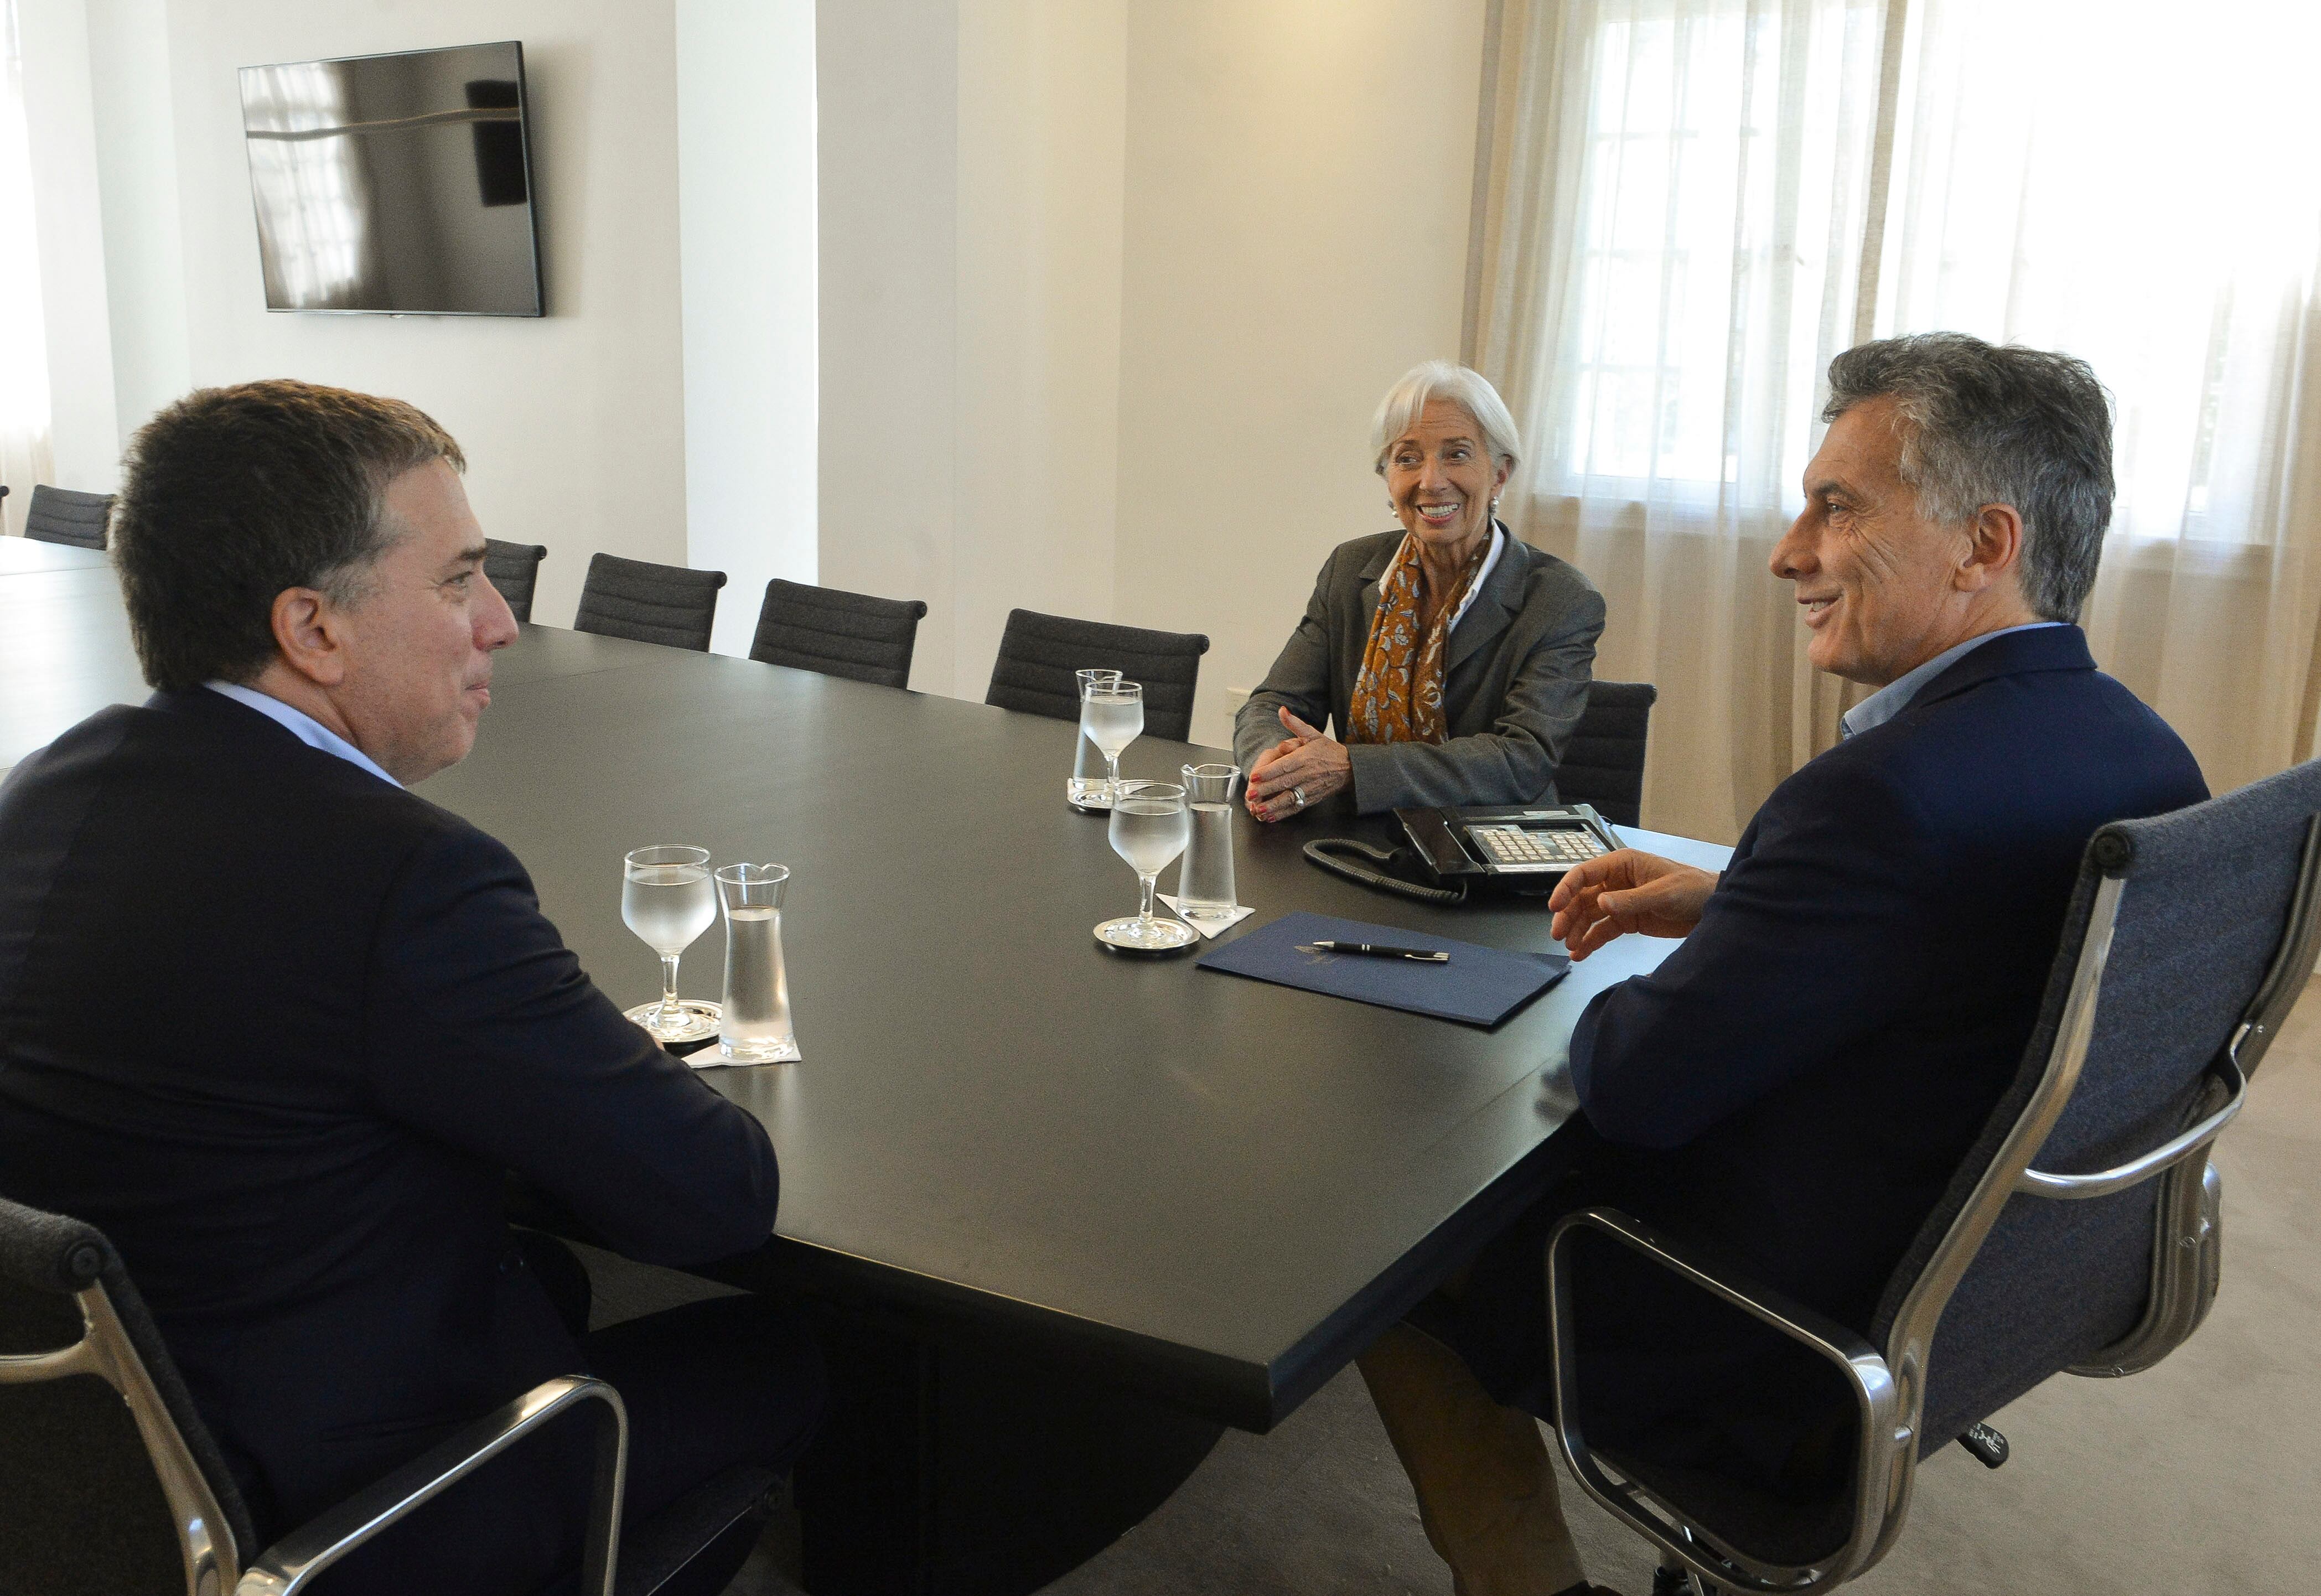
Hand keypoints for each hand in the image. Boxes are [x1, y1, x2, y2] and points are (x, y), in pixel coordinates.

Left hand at [1245, 708, 1349, 821]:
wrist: (1350, 767)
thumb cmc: (1328, 750)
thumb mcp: (1313, 734)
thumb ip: (1295, 724)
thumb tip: (1282, 711)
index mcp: (1305, 757)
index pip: (1284, 765)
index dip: (1268, 772)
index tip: (1254, 777)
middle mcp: (1307, 774)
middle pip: (1284, 783)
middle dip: (1266, 790)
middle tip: (1251, 795)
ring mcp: (1310, 788)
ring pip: (1290, 798)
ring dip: (1273, 805)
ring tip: (1259, 810)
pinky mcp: (1312, 798)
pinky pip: (1296, 807)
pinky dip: (1284, 813)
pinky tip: (1271, 817)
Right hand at [1547, 850, 1716, 959]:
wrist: (1712, 909)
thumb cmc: (1692, 889)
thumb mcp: (1664, 893)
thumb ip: (1632, 899)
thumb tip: (1601, 903)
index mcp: (1622, 865)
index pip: (1585, 874)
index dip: (1566, 888)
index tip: (1554, 906)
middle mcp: (1616, 882)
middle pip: (1582, 898)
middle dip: (1568, 916)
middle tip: (1559, 935)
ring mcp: (1620, 902)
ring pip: (1589, 916)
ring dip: (1578, 931)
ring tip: (1571, 949)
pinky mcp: (1627, 921)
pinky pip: (1603, 931)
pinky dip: (1591, 942)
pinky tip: (1581, 954)